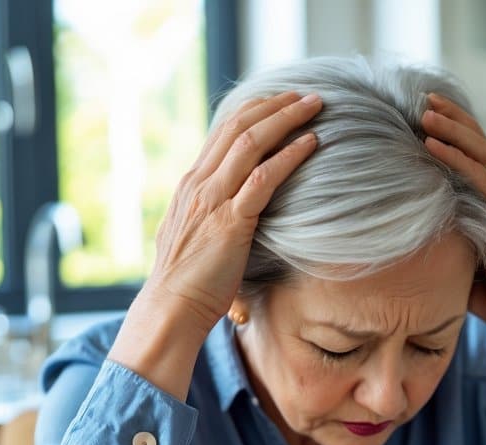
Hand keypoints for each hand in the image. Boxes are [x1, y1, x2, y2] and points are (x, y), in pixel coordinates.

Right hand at [145, 91, 321, 331]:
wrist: (171, 308)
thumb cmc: (188, 284)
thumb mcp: (195, 238)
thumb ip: (211, 218)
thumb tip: (232, 217)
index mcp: (191, 185)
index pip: (222, 133)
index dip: (254, 111)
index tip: (280, 102)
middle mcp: (199, 184)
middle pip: (238, 127)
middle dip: (274, 105)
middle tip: (304, 95)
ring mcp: (213, 200)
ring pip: (251, 143)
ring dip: (286, 119)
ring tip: (314, 107)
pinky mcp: (230, 222)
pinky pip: (263, 179)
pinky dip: (290, 156)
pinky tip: (311, 144)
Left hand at [421, 94, 485, 327]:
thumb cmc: (480, 286)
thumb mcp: (448, 250)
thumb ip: (430, 230)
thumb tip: (387, 228)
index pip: (469, 149)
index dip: (449, 126)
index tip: (420, 108)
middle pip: (475, 140)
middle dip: (449, 117)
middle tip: (422, 98)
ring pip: (479, 151)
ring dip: (451, 130)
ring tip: (425, 113)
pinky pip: (480, 178)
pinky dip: (456, 159)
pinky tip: (434, 147)